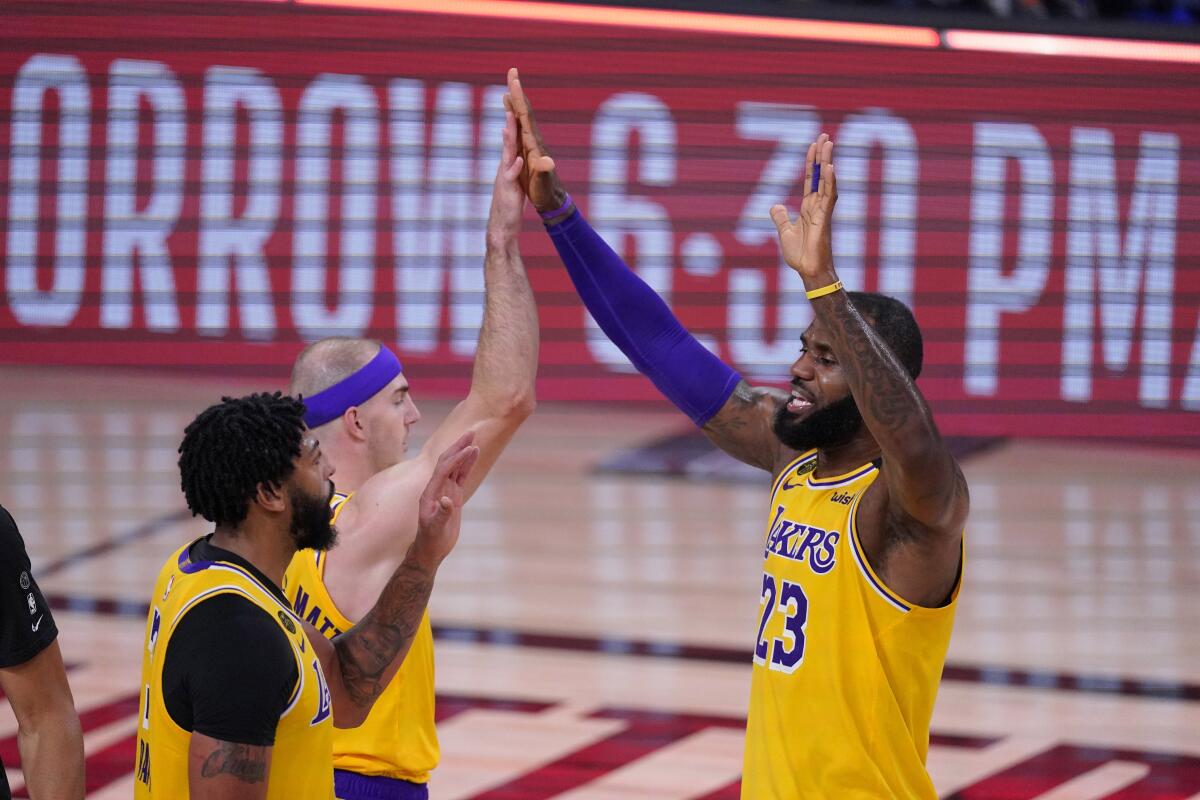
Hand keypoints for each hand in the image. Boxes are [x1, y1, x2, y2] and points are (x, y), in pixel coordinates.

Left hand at [410, 431, 479, 568]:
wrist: (431, 549)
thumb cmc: (431, 539)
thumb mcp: (435, 528)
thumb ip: (442, 514)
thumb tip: (447, 500)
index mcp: (430, 492)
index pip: (443, 469)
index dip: (456, 459)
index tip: (469, 449)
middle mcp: (436, 487)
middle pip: (447, 461)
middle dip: (458, 447)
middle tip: (470, 432)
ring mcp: (445, 490)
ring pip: (455, 467)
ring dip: (463, 453)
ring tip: (474, 439)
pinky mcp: (453, 496)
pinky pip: (461, 476)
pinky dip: (467, 465)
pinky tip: (474, 455)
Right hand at [486, 108, 525, 248]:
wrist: (503, 226)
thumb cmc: (511, 204)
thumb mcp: (516, 181)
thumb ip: (515, 166)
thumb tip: (518, 152)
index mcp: (511, 162)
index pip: (515, 136)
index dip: (515, 117)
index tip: (515, 97)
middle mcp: (506, 166)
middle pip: (510, 138)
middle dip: (510, 118)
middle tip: (509, 98)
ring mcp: (505, 177)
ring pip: (507, 154)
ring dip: (509, 139)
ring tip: (510, 124)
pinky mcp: (507, 190)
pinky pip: (510, 177)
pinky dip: (514, 168)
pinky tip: (518, 160)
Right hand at [504, 68, 567, 213]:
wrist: (552, 203)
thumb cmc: (545, 192)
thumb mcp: (542, 182)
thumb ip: (542, 171)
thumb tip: (545, 161)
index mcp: (532, 143)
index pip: (524, 115)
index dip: (518, 97)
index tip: (513, 78)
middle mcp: (531, 141)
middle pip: (523, 112)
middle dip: (516, 92)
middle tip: (512, 72)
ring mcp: (530, 148)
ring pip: (521, 121)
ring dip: (514, 104)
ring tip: (509, 91)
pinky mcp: (528, 155)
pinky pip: (520, 134)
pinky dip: (515, 122)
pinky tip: (511, 118)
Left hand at [770, 133, 837, 284]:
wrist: (808, 271)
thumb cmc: (800, 255)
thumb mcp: (784, 232)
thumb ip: (781, 217)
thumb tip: (775, 205)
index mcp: (808, 207)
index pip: (810, 179)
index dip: (812, 161)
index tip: (814, 144)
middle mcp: (817, 206)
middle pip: (820, 174)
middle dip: (822, 155)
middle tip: (825, 135)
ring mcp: (823, 211)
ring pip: (826, 181)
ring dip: (827, 162)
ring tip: (828, 143)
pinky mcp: (825, 218)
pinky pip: (828, 196)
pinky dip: (830, 182)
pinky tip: (830, 167)